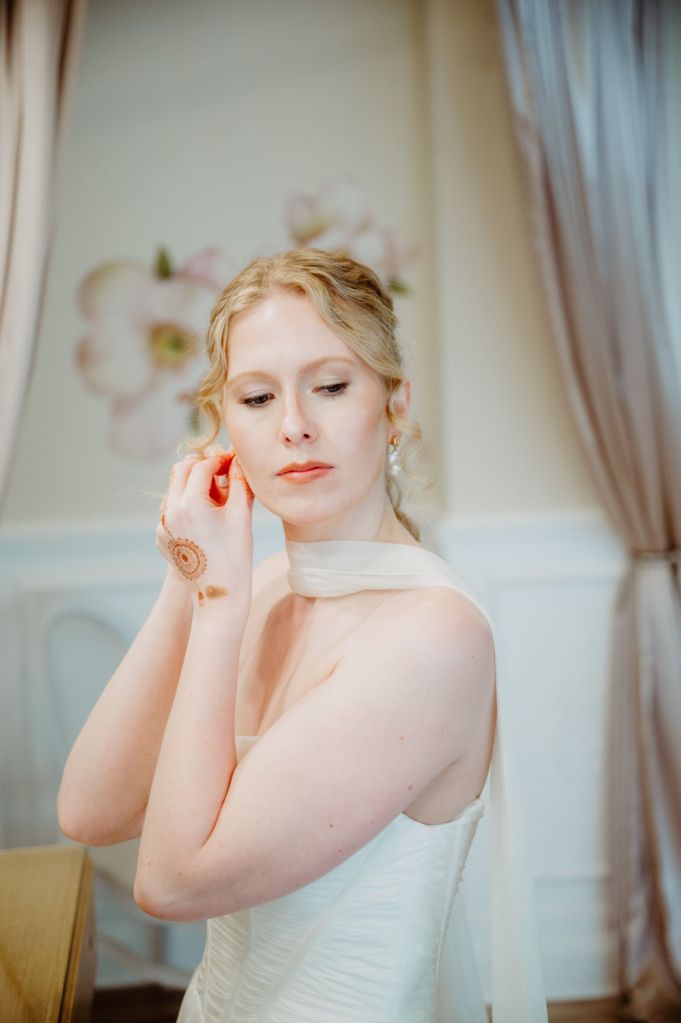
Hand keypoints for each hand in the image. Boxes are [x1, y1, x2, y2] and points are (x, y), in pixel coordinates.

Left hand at [156, 446, 254, 610]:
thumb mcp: (241, 515)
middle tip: (222, 471)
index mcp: (190, 505)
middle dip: (202, 466)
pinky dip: (186, 503)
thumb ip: (239, 482)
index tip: (232, 461)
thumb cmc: (235, 556)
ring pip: (174, 489)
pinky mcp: (161, 537)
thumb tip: (237, 459)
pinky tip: (205, 516)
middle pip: (181, 471)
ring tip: (216, 496)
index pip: (201, 466)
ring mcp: (162, 526)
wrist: (220, 595)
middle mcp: (170, 513)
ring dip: (192, 484)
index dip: (219, 460)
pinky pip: (170, 509)